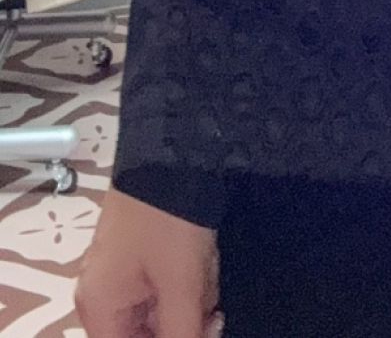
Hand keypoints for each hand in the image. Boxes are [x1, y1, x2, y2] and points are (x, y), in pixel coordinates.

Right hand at [76, 185, 221, 337]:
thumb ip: (183, 335)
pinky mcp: (142, 252)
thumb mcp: (181, 284)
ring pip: (164, 309)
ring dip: (192, 295)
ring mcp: (122, 271)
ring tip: (204, 264)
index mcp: (101, 309)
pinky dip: (190, 275)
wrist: (173, 152)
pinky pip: (167, 282)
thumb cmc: (170, 220)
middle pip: (148, 333)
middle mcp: (104, 295)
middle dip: (185, 318)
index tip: (202, 328)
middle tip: (208, 299)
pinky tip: (203, 255)